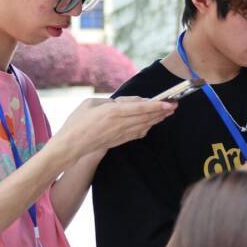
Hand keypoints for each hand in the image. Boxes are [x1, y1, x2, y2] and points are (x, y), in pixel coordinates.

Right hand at [55, 97, 175, 160]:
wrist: (71, 145)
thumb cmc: (78, 121)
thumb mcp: (92, 103)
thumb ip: (112, 101)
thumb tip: (128, 102)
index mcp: (112, 111)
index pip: (140, 108)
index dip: (156, 106)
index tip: (169, 103)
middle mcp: (119, 123)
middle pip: (146, 117)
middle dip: (162, 111)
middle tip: (175, 105)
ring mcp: (121, 134)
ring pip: (145, 125)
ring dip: (158, 119)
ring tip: (168, 112)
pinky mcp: (120, 140)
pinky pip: (138, 133)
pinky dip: (148, 126)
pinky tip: (153, 122)